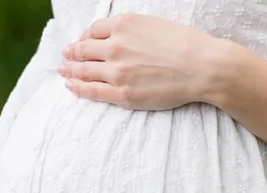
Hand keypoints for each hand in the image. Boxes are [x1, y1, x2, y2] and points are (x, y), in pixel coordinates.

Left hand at [58, 13, 219, 109]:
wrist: (203, 68)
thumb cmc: (185, 45)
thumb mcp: (153, 24)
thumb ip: (129, 29)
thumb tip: (111, 36)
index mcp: (124, 25)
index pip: (93, 31)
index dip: (84, 37)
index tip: (82, 42)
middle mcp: (116, 47)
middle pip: (84, 50)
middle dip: (72, 52)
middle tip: (65, 55)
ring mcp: (117, 72)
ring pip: (83, 71)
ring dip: (70, 70)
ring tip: (63, 70)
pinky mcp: (122, 94)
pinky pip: (92, 91)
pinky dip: (78, 88)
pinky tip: (70, 85)